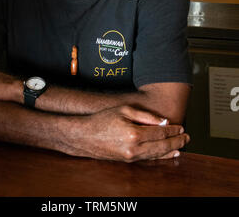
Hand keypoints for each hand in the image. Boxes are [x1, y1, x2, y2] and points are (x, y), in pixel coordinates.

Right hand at [71, 105, 189, 161]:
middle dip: (176, 141)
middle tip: (187, 137)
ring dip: (171, 151)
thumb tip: (164, 122)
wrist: (84, 136)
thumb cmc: (102, 119)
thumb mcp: (124, 110)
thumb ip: (145, 116)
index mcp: (134, 134)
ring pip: (157, 155)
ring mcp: (131, 157)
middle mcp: (134, 148)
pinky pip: (148, 159)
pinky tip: (168, 154)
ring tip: (182, 147)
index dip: (173, 130)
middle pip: (162, 146)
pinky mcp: (128, 160)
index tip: (181, 126)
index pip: (160, 132)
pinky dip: (160, 157)